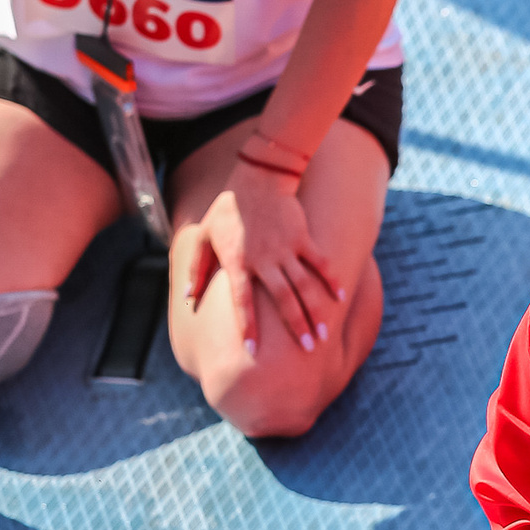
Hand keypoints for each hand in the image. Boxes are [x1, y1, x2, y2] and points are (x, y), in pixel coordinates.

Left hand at [186, 161, 344, 358]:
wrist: (257, 178)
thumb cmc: (226, 210)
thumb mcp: (203, 236)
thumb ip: (196, 268)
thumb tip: (189, 298)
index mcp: (238, 262)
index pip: (242, 301)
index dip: (247, 326)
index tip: (252, 351)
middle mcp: (264, 260)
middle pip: (283, 299)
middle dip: (296, 326)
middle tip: (308, 350)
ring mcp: (286, 249)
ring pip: (305, 286)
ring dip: (316, 311)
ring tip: (324, 335)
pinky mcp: (302, 238)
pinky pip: (320, 262)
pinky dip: (331, 280)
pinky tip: (340, 298)